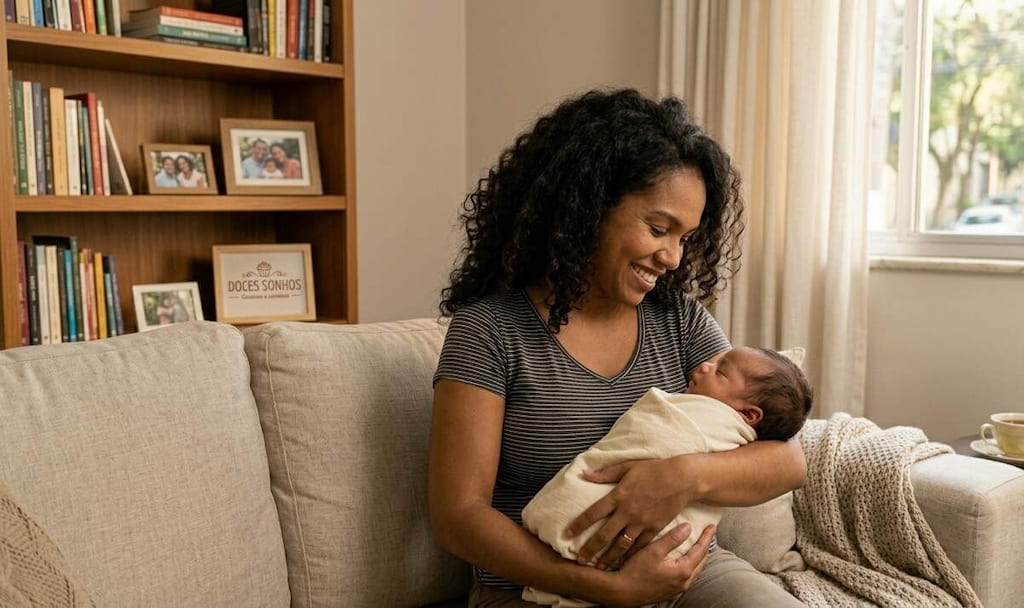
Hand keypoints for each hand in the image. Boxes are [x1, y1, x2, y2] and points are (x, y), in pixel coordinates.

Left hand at [566, 457, 700, 569]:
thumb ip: (606, 473)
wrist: (682, 478)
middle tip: (580, 560)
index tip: (567, 534)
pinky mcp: (655, 528)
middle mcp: (627, 511)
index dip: (578, 525)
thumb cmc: (654, 469)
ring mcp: (641, 522)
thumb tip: (585, 473)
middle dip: (590, 549)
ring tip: (599, 568)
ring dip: (608, 558)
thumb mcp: (628, 466)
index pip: (593, 513)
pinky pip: (640, 546)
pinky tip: (623, 564)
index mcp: (618, 495)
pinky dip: (630, 556)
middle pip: (604, 535)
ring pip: (621, 545)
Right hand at [606, 523, 715, 606]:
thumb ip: (672, 538)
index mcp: (683, 571)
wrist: (622, 592)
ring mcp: (678, 588)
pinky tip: (684, 560)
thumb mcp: (654, 551)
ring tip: (698, 545)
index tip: (711, 526)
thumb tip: (688, 527)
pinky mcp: (671, 591)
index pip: (700, 550)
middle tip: (707, 534)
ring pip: (695, 570)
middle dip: (705, 546)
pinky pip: (687, 576)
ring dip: (698, 557)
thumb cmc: (635, 571)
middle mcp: (684, 582)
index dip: (706, 537)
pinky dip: (690, 565)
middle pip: (701, 561)